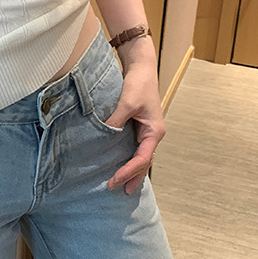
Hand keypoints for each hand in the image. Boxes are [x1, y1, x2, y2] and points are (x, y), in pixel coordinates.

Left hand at [105, 59, 166, 193]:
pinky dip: (127, 158)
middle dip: (132, 177)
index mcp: (154, 132)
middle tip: (117, 190)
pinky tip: (119, 164)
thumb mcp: (127, 103)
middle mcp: (152, 134)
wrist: (141, 68)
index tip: (114, 180)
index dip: (128, 171)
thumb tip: (102, 137)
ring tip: (120, 185)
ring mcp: (146, 131)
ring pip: (140, 156)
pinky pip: (134, 148)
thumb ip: (116, 121)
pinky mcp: (138, 126)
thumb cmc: (138, 84)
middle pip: (144, 162)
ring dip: (131, 171)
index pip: (142, 159)